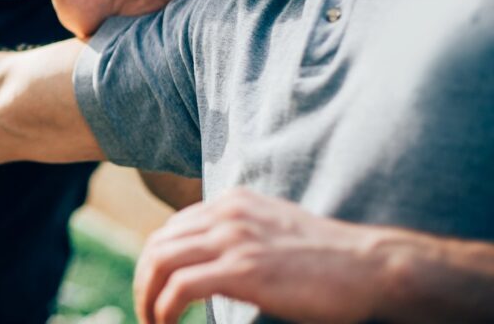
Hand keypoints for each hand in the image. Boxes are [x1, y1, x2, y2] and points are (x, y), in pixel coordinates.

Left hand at [134, 188, 386, 323]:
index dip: (155, 263)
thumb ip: (241, 236)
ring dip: (147, 296)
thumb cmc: (329, 260)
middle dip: (143, 281)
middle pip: (158, 244)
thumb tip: (213, 261)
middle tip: (147, 311)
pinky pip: (180, 286)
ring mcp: (234, 239)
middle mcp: (227, 214)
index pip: (172, 228)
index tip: (156, 290)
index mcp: (233, 203)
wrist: (372, 267)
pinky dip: (164, 307)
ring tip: (152, 321)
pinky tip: (167, 323)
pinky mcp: (243, 270)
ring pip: (160, 262)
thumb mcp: (274, 232)